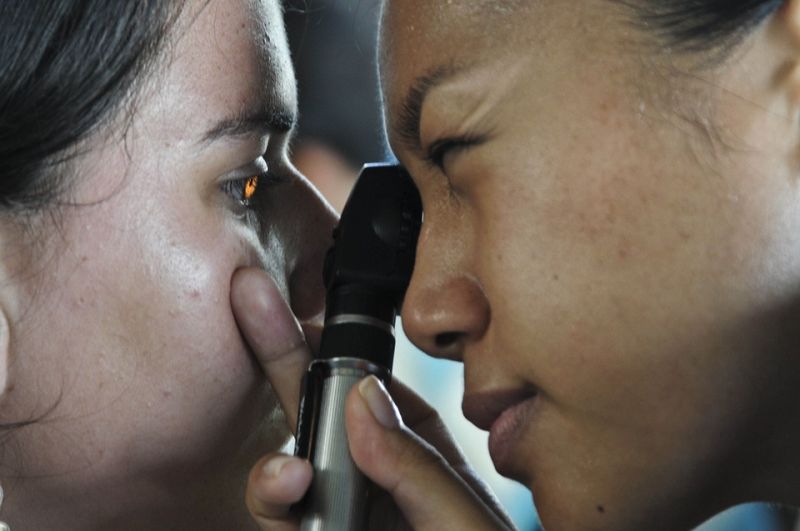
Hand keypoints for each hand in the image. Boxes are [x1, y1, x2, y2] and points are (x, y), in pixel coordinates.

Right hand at [231, 267, 515, 530]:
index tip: (301, 308)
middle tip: (252, 299)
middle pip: (314, 414)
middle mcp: (372, 482)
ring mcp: (340, 519)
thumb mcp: (463, 525)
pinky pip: (281, 524)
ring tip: (290, 480)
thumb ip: (416, 467)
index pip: (367, 391)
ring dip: (274, 471)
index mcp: (417, 458)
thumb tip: (361, 399)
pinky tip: (288, 492)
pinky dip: (273, 508)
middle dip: (281, 359)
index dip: (331, 348)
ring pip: (285, 479)